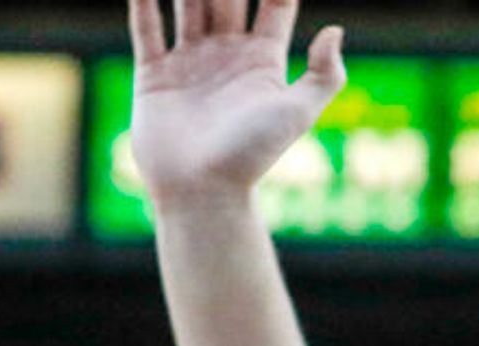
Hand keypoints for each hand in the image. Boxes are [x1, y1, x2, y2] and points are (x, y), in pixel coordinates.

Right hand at [125, 0, 345, 210]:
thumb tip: (335, 30)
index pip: (273, 2)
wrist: (202, 193)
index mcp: (263, 59)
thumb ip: (325, 75)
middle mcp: (226, 54)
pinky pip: (147, 29)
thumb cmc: (252, 156)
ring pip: (188, 3)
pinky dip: (143, 3)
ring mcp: (189, 62)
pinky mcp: (154, 74)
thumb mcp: (298, 113)